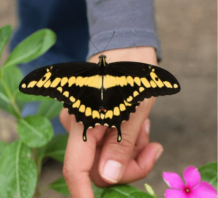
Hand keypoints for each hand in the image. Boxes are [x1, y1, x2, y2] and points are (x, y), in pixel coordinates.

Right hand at [62, 46, 163, 197]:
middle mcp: (76, 126)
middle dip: (129, 166)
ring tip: (146, 129)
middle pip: (98, 167)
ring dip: (131, 150)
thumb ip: (121, 145)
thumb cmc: (130, 72)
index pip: (76, 169)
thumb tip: (108, 176)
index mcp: (83, 122)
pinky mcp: (88, 121)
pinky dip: (125, 141)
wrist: (124, 46)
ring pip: (105, 157)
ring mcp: (81, 124)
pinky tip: (138, 125)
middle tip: (153, 150)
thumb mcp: (135, 110)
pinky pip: (106, 144)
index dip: (83, 194)